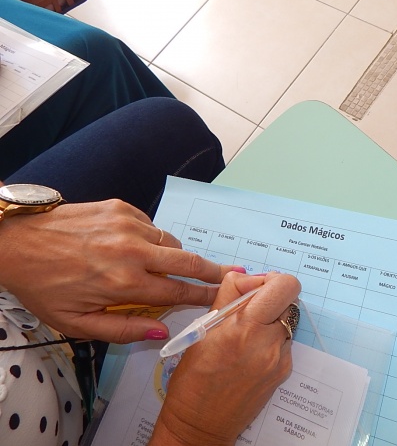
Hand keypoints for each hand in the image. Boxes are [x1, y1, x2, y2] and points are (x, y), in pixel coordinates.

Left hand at [0, 199, 237, 342]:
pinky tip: (131, 248)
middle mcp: (133, 251)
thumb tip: (162, 331)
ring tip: (158, 266)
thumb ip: (124, 329)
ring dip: (174, 256)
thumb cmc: (44, 285)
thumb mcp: (77, 322)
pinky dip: (151, 239)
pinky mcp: (122, 208)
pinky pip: (152, 227)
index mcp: (124, 283)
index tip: (223, 298)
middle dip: (214, 270)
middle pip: (189, 261)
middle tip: (233, 273)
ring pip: (171, 243)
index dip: (203, 296)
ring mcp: (129, 225)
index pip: (178, 291)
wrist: (15, 240)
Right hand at [150, 272, 300, 445]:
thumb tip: (247, 276)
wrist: (200, 425)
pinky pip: (285, 342)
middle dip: (272, 298)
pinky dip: (271, 339)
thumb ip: (229, 294)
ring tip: (246, 335)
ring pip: (288, 321)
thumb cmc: (193, 379)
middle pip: (289, 300)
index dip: (272, 281)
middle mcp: (269, 343)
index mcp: (245, 327)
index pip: (285, 286)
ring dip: (272, 319)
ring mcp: (280, 360)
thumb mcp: (203, 328)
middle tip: (250, 309)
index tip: (254, 289)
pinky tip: (250, 353)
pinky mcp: (284, 372)